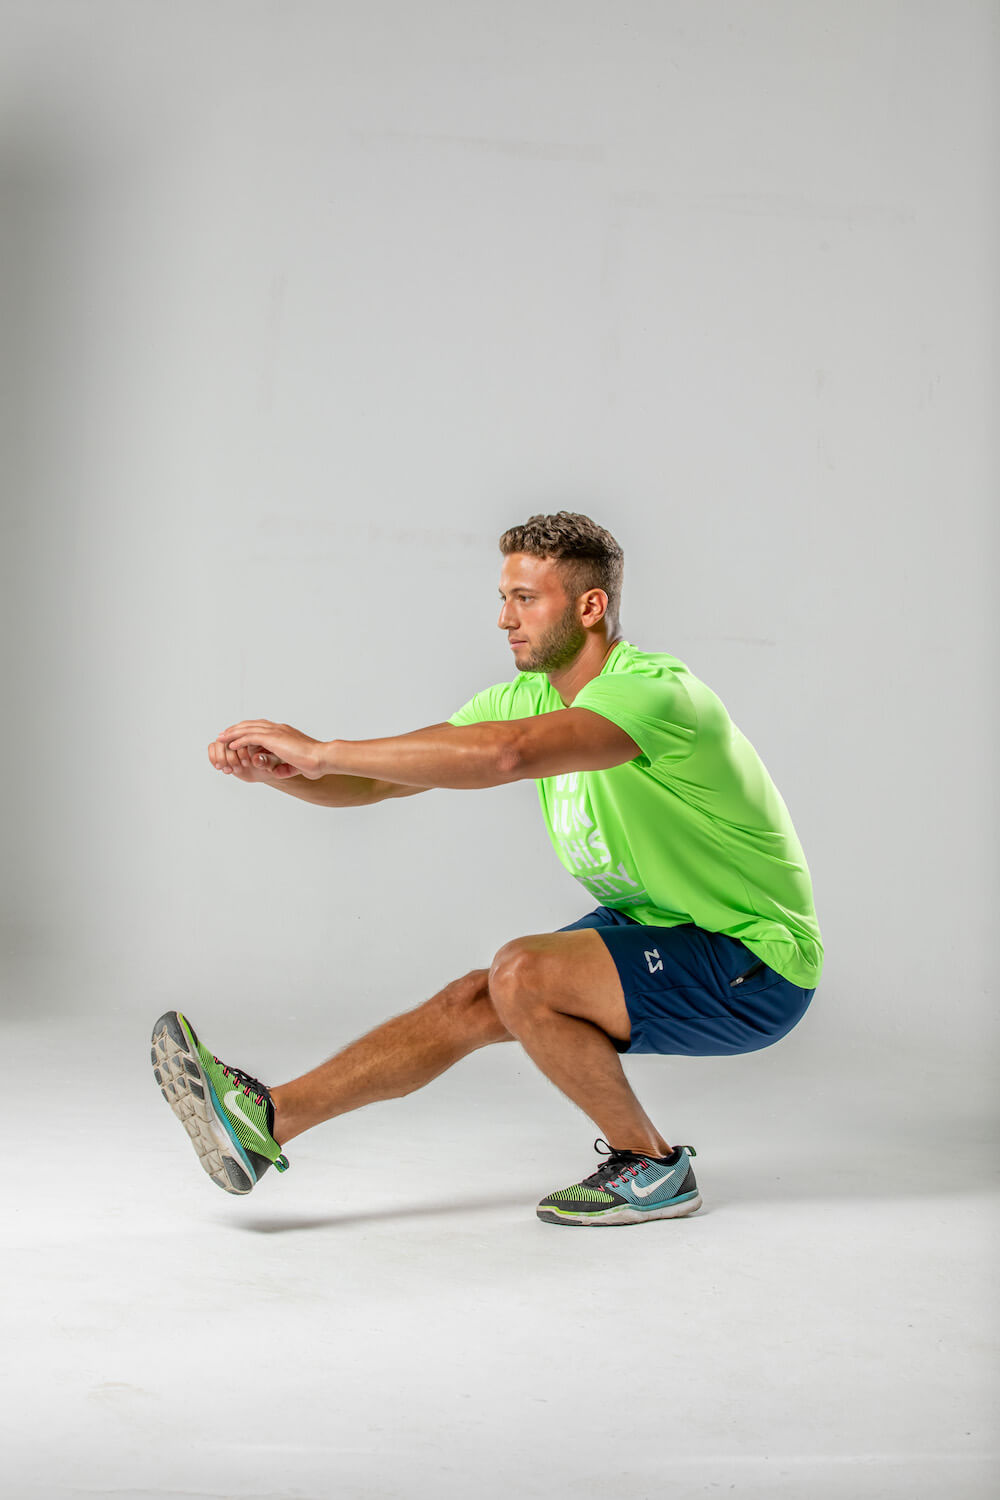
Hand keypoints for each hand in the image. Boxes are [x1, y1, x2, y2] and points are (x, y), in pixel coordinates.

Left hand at [214, 720, 328, 779]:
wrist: (321, 758)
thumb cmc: (313, 763)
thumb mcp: (295, 765)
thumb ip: (285, 767)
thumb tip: (277, 772)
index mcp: (284, 732)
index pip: (261, 727)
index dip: (247, 731)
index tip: (237, 737)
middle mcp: (278, 728)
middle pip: (251, 724)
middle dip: (236, 729)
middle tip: (224, 734)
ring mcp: (276, 732)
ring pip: (248, 728)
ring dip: (233, 733)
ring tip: (222, 738)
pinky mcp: (273, 738)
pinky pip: (251, 736)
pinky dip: (239, 740)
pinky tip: (231, 745)